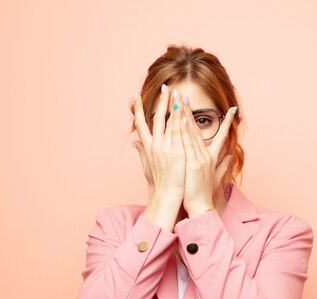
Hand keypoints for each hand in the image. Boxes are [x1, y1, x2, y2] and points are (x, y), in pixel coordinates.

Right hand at [131, 85, 185, 202]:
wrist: (167, 195)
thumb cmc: (159, 182)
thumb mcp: (147, 165)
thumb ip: (142, 151)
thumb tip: (135, 142)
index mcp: (147, 147)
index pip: (140, 123)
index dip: (138, 109)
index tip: (135, 96)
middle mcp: (154, 145)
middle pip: (156, 118)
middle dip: (160, 101)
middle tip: (164, 86)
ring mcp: (165, 148)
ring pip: (168, 122)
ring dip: (171, 106)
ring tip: (174, 92)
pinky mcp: (176, 152)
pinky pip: (178, 132)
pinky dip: (179, 120)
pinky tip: (181, 109)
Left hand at [179, 95, 235, 217]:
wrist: (200, 207)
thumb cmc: (204, 194)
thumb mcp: (215, 177)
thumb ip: (223, 165)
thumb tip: (231, 157)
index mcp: (212, 158)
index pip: (221, 136)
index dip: (226, 123)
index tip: (232, 110)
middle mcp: (206, 155)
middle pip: (198, 129)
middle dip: (192, 112)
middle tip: (186, 96)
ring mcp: (199, 158)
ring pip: (191, 133)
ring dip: (185, 116)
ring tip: (180, 101)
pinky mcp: (193, 163)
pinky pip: (185, 143)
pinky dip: (182, 130)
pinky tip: (177, 119)